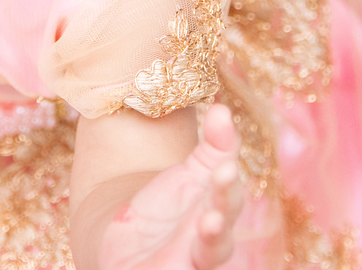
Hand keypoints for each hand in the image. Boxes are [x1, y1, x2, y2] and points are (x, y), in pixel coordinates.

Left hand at [97, 105, 243, 269]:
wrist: (133, 244)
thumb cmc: (169, 208)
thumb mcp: (191, 172)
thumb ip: (215, 145)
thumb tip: (224, 108)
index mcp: (217, 207)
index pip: (228, 190)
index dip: (228, 179)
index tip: (225, 163)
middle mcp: (211, 237)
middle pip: (224, 226)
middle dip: (224, 207)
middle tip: (220, 186)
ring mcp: (193, 259)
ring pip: (210, 253)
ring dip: (213, 238)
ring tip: (208, 224)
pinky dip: (175, 268)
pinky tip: (167, 263)